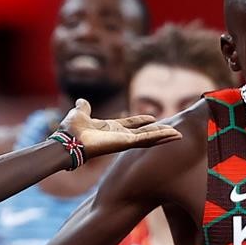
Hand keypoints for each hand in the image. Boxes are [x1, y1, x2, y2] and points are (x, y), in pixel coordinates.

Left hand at [60, 98, 182, 157]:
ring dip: (163, 136)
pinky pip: (147, 140)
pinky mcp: (126, 143)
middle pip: (143, 133)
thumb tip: (82, 101)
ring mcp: (124, 141)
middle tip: (173, 130)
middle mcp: (119, 136)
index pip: (130, 124)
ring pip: (148, 138)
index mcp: (110, 128)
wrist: (67, 141)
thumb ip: (83, 107)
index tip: (153, 117)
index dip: (141, 120)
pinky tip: (173, 136)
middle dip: (157, 131)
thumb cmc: (71, 130)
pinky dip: (160, 137)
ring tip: (179, 135)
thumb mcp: (80, 113)